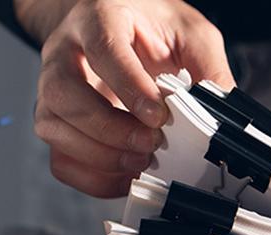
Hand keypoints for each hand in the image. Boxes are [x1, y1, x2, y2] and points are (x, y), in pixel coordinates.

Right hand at [15, 0, 234, 197]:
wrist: (119, 30)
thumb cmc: (151, 29)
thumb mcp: (188, 32)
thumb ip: (208, 67)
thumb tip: (220, 117)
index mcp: (97, 19)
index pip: (103, 50)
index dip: (128, 86)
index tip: (158, 117)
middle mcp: (63, 53)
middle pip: (63, 93)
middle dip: (109, 129)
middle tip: (151, 144)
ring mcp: (50, 90)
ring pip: (53, 128)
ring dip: (100, 156)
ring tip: (142, 160)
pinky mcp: (55, 124)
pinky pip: (60, 160)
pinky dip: (94, 177)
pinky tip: (127, 174)